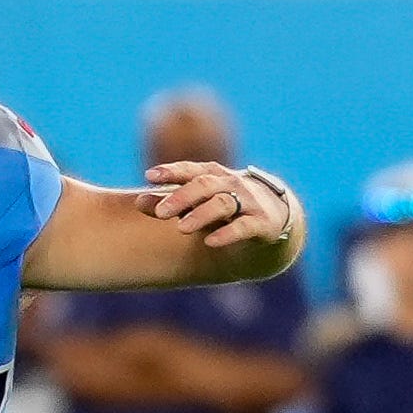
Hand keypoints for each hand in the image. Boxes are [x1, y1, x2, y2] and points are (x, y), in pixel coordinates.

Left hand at [143, 159, 290, 248]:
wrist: (275, 219)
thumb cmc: (226, 209)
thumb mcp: (198, 204)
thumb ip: (169, 202)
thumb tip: (137, 202)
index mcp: (213, 176)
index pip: (190, 170)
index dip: (171, 171)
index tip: (150, 176)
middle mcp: (231, 185)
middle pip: (205, 185)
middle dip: (182, 197)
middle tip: (160, 212)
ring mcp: (248, 203)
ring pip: (223, 204)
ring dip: (201, 214)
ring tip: (181, 228)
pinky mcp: (262, 224)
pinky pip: (244, 227)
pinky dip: (227, 234)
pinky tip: (210, 242)